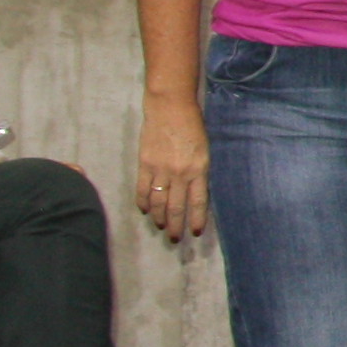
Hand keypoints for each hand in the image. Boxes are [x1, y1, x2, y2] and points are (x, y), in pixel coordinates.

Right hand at [133, 94, 210, 242]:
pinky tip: (144, 211)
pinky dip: (142, 203)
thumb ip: (198, 172)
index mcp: (199, 169)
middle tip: (174, 239)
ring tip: (161, 227)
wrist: (170, 108)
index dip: (195, 219)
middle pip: (176, 207)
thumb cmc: (192, 127)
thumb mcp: (204, 150)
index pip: (198, 202)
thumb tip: (193, 194)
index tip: (194, 232)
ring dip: (159, 217)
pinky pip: (142, 189)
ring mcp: (160, 169)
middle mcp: (180, 173)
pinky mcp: (144, 164)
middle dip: (176, 226)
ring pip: (158, 202)